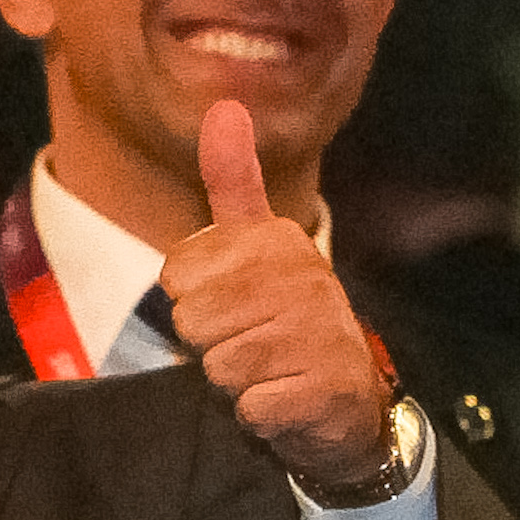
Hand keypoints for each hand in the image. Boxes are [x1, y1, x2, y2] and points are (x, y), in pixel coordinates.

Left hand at [159, 101, 391, 490]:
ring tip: (269, 369)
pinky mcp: (326, 390)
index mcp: (278, 240)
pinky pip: (251, 405)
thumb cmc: (283, 318)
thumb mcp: (254, 244)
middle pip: (192, 320)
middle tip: (249, 342)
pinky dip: (258, 413)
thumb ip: (233, 181)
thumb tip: (225, 106)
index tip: (232, 302)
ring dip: (234, 380)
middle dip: (210, 343)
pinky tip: (286, 399)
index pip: (175, 275)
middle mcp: (306, 277)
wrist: (344, 400)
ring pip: (219, 365)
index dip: (192, 300)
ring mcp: (321, 334)